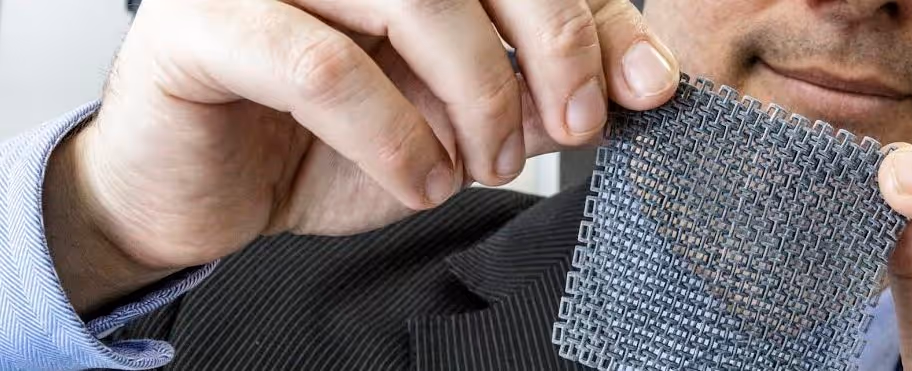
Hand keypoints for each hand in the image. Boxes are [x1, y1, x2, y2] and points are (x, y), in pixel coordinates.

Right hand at [44, 0, 678, 314]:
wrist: (210, 190)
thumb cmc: (331, 138)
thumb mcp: (461, 115)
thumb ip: (542, 87)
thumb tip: (640, 81)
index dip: (593, 20)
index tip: (641, 89)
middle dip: (549, 48)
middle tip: (569, 128)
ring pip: (411, 0)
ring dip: (472, 96)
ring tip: (479, 166)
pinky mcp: (204, 22)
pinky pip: (323, 65)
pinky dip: (392, 134)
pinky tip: (421, 182)